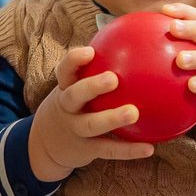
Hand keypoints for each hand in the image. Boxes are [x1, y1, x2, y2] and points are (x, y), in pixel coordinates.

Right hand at [27, 47, 153, 182]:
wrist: (47, 144)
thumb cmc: (73, 106)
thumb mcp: (74, 88)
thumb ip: (96, 69)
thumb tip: (135, 45)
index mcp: (66, 89)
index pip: (65, 71)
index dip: (74, 60)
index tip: (90, 51)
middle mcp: (67, 108)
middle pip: (74, 95)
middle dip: (92, 86)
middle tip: (113, 79)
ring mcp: (75, 130)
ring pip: (90, 124)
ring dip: (111, 118)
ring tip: (133, 112)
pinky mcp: (86, 149)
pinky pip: (108, 149)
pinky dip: (128, 150)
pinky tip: (149, 148)